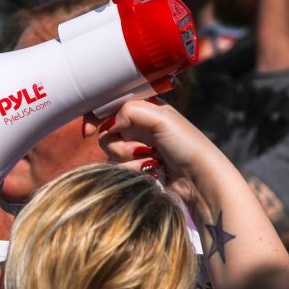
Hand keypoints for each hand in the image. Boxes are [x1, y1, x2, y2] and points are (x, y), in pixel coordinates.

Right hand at [85, 100, 213, 218]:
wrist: (199, 180)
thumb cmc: (187, 145)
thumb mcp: (161, 117)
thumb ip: (130, 111)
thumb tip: (111, 124)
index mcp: (145, 109)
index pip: (109, 107)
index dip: (95, 117)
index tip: (88, 131)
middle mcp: (138, 128)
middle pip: (106, 134)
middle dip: (119, 145)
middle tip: (140, 150)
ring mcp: (137, 150)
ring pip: (110, 154)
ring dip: (128, 161)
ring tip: (153, 162)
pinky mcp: (137, 170)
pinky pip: (119, 170)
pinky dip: (133, 172)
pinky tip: (153, 172)